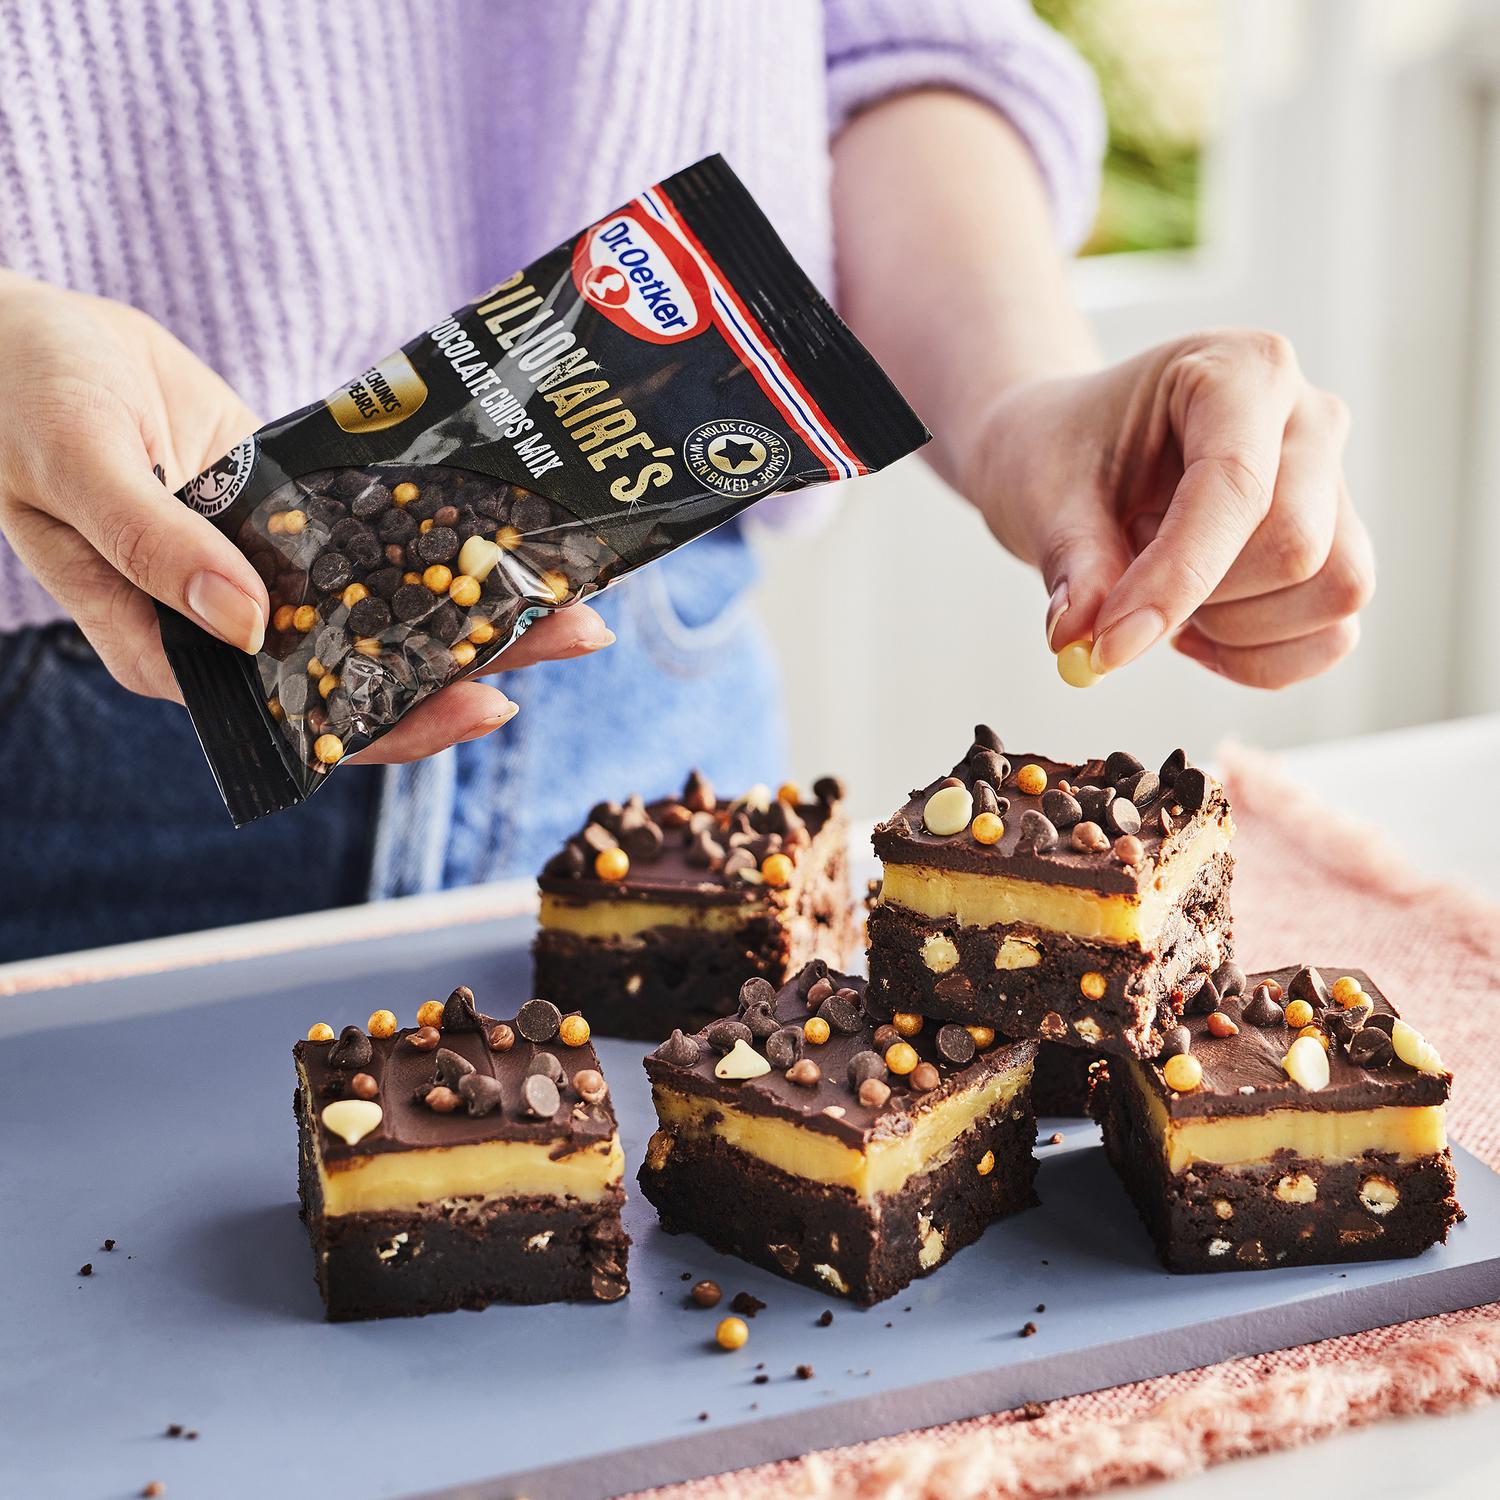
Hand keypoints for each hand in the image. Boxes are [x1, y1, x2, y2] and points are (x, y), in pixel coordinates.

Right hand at [0, 272, 610, 756]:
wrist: (19, 333)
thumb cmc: (19, 400)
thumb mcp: (78, 466)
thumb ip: (154, 546)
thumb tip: (244, 623)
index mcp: (170, 643)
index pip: (302, 713)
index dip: (395, 721)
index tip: (481, 702)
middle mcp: (229, 621)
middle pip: (366, 665)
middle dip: (471, 660)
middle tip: (573, 635)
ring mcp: (264, 568)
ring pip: (380, 603)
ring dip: (470, 600)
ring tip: (570, 592)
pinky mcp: (286, 514)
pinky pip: (368, 535)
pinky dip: (428, 535)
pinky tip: (501, 530)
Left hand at [965, 330, 1374, 687]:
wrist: (1078, 452)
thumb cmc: (1064, 453)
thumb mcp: (1046, 494)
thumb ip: (1072, 562)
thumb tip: (1081, 639)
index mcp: (1238, 371)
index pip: (1236, 487)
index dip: (1175, 579)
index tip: (1106, 645)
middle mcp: (1308, 418)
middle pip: (1297, 545)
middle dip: (1203, 599)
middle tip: (1128, 590)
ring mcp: (1334, 483)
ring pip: (1331, 592)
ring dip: (1236, 630)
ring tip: (1166, 596)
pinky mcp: (1338, 545)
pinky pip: (1333, 634)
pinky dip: (1261, 658)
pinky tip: (1199, 634)